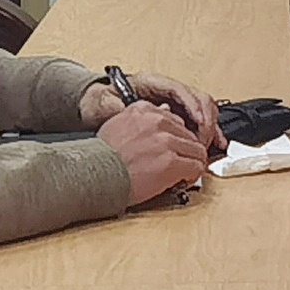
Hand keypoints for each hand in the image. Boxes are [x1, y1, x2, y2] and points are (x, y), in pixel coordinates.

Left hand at [81, 72, 221, 148]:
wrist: (98, 107)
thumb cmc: (101, 103)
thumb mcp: (104, 104)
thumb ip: (115, 108)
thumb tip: (126, 110)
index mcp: (153, 83)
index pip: (180, 90)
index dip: (193, 106)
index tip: (199, 122)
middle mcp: (168, 91)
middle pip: (199, 99)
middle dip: (206, 121)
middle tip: (202, 142)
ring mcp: (175, 103)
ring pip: (204, 110)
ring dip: (210, 127)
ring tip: (209, 147)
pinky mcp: (178, 116)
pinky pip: (200, 121)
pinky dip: (209, 133)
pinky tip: (215, 145)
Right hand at [94, 97, 209, 205]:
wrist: (92, 176)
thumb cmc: (101, 156)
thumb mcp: (117, 125)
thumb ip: (142, 117)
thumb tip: (165, 109)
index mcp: (143, 110)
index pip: (175, 119)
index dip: (176, 137)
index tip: (172, 148)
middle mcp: (157, 122)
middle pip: (189, 134)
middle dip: (186, 150)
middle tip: (180, 163)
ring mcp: (165, 141)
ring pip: (197, 150)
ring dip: (192, 163)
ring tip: (182, 173)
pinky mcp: (171, 162)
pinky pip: (196, 167)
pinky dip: (192, 176)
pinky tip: (182, 180)